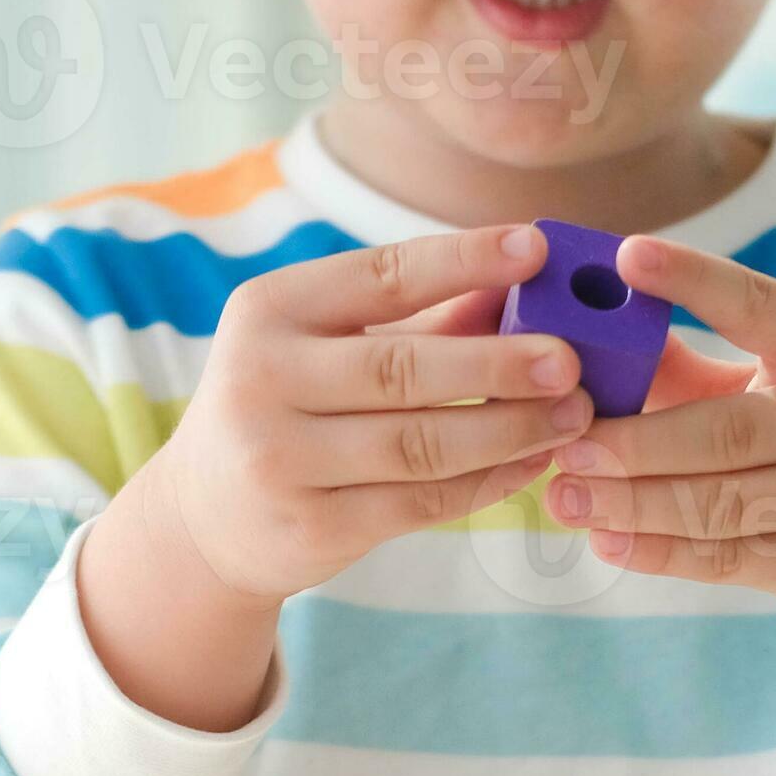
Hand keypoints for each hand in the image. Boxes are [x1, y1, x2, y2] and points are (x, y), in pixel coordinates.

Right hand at [79, 225, 591, 732]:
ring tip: (571, 418)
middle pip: (406, 369)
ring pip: (422, 444)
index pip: (380, 276)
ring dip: (509, 430)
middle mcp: (261, 379)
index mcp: (267, 310)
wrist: (204, 516)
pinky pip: (420, 503)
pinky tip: (528, 464)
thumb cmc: (287, 407)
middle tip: (572, 362)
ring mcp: (279, 459)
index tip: (537, 249)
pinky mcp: (310, 526)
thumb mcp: (326, 347)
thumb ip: (423, 318)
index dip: (463, 261)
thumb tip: (528, 279)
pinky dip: (486, 483)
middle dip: (501, 364)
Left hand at [543, 236, 775, 746]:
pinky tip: (605, 542)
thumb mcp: (751, 385)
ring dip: (635, 502)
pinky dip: (661, 552)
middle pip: (729, 432)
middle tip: (564, 441)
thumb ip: (672, 360)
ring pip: (723, 504)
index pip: (758, 304)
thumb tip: (575, 328)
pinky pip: (729, 558)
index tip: (627, 255)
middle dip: (637, 441)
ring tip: (564, 497)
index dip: (695, 279)